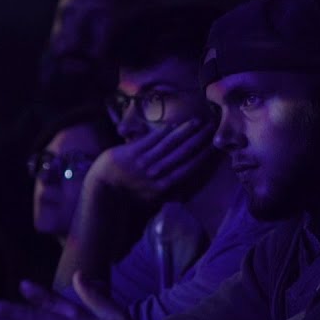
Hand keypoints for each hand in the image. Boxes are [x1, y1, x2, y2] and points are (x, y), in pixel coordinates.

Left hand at [90, 119, 215, 202]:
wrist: (105, 187)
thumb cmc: (130, 193)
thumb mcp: (153, 197)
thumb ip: (170, 190)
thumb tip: (190, 187)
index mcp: (164, 187)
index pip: (189, 168)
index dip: (203, 155)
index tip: (214, 145)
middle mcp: (156, 175)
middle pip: (182, 153)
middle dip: (198, 139)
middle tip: (211, 127)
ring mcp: (144, 162)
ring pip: (169, 144)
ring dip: (185, 131)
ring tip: (197, 121)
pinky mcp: (132, 152)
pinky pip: (152, 140)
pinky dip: (164, 131)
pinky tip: (175, 124)